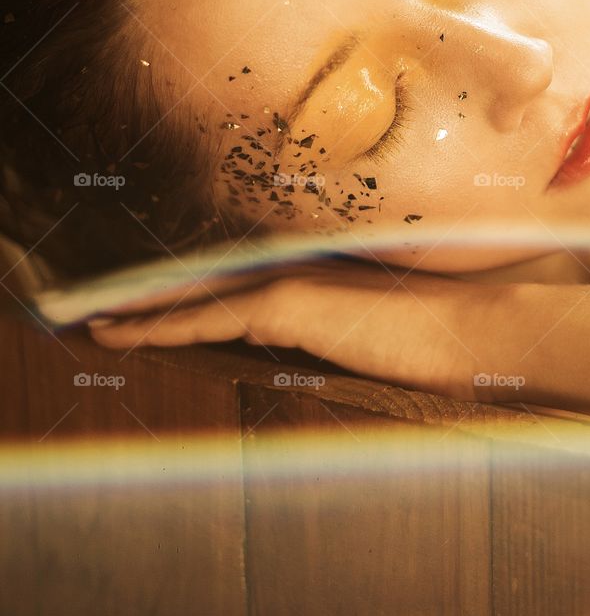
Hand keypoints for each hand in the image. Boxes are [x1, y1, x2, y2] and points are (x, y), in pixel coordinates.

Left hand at [86, 259, 515, 402]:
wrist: (472, 330)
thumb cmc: (439, 342)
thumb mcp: (374, 340)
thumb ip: (330, 336)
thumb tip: (292, 346)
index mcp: (314, 277)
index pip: (235, 286)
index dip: (188, 295)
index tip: (151, 303)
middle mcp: (294, 269)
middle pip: (204, 283)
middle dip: (150, 295)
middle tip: (98, 304)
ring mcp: (289, 281)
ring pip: (194, 297)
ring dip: (140, 309)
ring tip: (92, 318)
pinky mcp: (287, 303)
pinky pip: (204, 319)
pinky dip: (158, 326)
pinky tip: (121, 332)